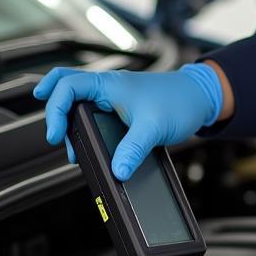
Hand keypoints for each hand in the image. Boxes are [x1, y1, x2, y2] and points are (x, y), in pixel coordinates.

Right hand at [32, 64, 222, 179]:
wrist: (201, 97)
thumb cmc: (180, 101)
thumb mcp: (154, 128)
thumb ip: (133, 150)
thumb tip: (117, 171)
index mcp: (110, 84)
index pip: (67, 86)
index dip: (54, 110)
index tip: (55, 135)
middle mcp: (108, 87)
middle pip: (65, 89)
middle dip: (55, 111)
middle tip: (55, 137)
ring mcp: (114, 96)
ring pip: (78, 100)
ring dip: (69, 119)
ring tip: (71, 145)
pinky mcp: (122, 106)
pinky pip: (93, 110)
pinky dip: (83, 122)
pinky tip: (84, 138)